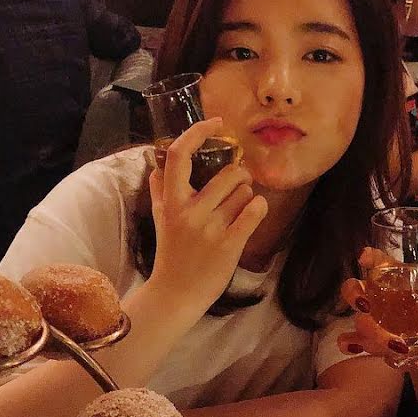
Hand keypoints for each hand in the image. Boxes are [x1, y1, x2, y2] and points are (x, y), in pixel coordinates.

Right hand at [148, 118, 267, 314]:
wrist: (176, 293)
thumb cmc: (171, 254)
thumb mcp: (159, 220)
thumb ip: (159, 190)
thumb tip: (157, 163)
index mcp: (171, 202)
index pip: (180, 155)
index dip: (198, 132)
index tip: (216, 123)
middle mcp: (189, 212)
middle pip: (227, 173)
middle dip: (239, 176)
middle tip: (240, 183)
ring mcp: (210, 229)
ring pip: (244, 192)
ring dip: (248, 194)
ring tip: (242, 204)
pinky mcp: (230, 245)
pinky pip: (254, 211)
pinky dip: (259, 206)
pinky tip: (256, 209)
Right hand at [336, 248, 417, 369]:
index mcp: (398, 279)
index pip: (380, 261)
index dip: (371, 257)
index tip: (365, 258)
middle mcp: (378, 296)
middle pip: (354, 287)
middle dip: (355, 296)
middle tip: (368, 307)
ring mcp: (371, 319)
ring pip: (358, 319)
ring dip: (372, 332)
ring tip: (398, 345)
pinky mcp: (368, 341)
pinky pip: (348, 340)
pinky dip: (349, 344)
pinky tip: (356, 349)